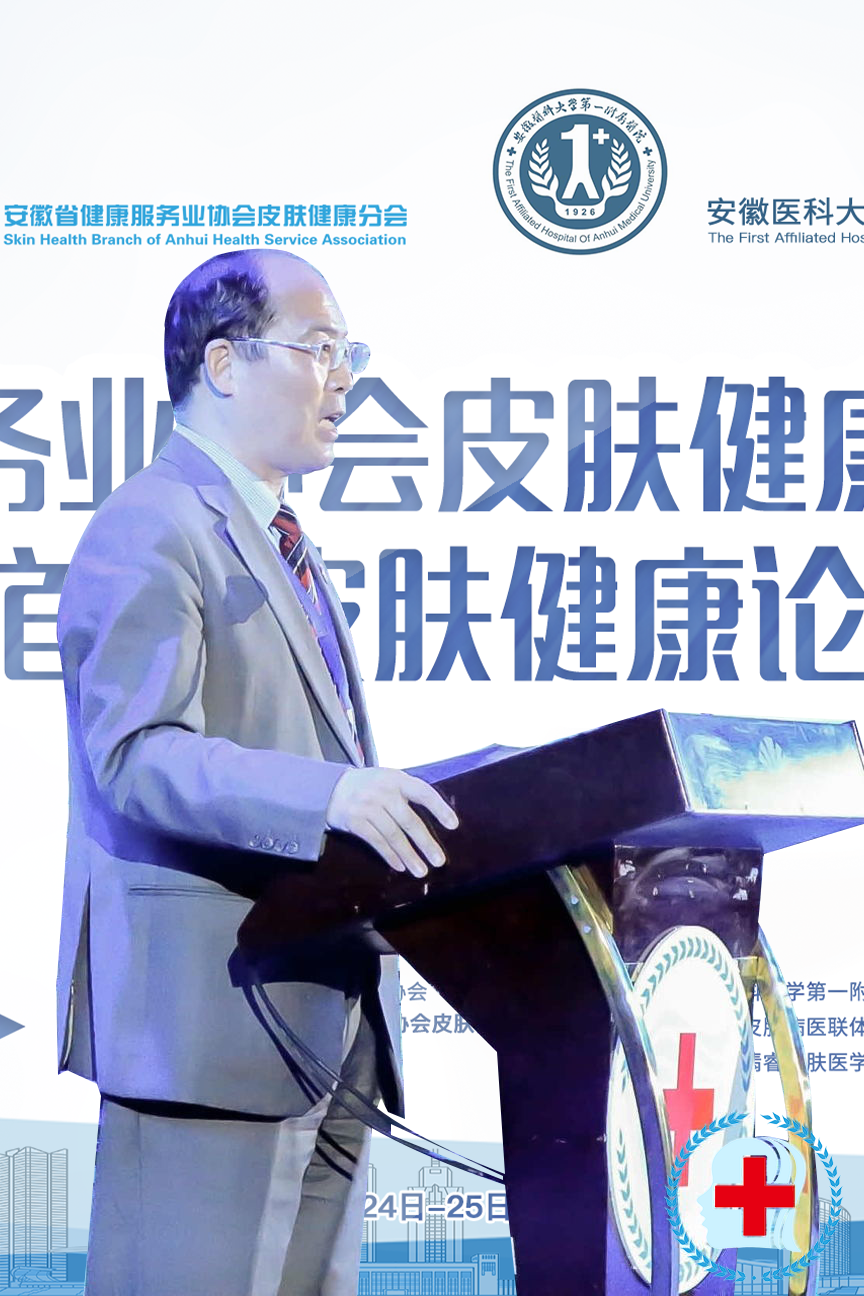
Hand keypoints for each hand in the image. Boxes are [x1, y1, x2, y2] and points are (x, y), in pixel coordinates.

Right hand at [325, 767, 458, 877]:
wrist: (331, 787)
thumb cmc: (370, 786)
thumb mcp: (389, 779)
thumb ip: (409, 793)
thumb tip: (439, 816)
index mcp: (397, 779)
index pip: (424, 793)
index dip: (440, 809)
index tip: (454, 825)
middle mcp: (383, 792)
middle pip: (409, 820)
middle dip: (426, 843)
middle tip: (439, 861)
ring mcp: (367, 807)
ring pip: (393, 835)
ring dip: (409, 855)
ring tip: (422, 871)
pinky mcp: (354, 821)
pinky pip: (376, 841)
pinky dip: (389, 855)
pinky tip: (401, 866)